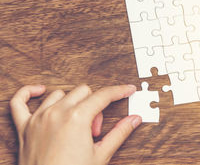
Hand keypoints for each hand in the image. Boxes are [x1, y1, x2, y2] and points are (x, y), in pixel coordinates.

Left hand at [10, 84, 141, 164]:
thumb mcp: (101, 155)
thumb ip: (119, 133)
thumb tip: (134, 119)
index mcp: (78, 118)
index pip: (104, 95)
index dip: (119, 91)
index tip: (127, 90)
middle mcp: (57, 113)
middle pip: (84, 92)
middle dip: (95, 105)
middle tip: (96, 129)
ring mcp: (39, 118)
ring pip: (60, 94)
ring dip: (72, 103)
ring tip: (76, 125)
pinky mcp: (24, 127)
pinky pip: (19, 101)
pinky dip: (29, 93)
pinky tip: (40, 91)